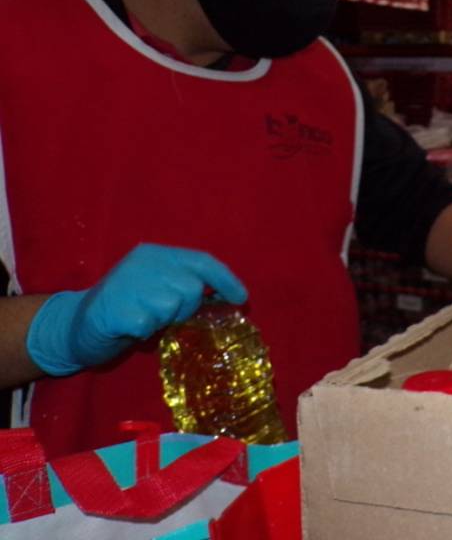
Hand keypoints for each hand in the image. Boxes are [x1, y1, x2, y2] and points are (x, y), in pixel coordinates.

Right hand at [26, 244, 245, 376]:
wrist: (74, 325)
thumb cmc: (127, 307)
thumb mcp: (158, 288)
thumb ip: (186, 286)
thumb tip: (228, 297)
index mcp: (156, 254)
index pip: (202, 260)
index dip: (226, 279)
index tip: (241, 299)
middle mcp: (143, 262)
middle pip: (191, 288)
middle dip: (186, 308)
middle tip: (164, 315)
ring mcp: (127, 283)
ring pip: (172, 306)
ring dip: (163, 320)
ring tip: (144, 319)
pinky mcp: (115, 308)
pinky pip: (148, 325)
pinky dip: (143, 332)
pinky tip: (129, 327)